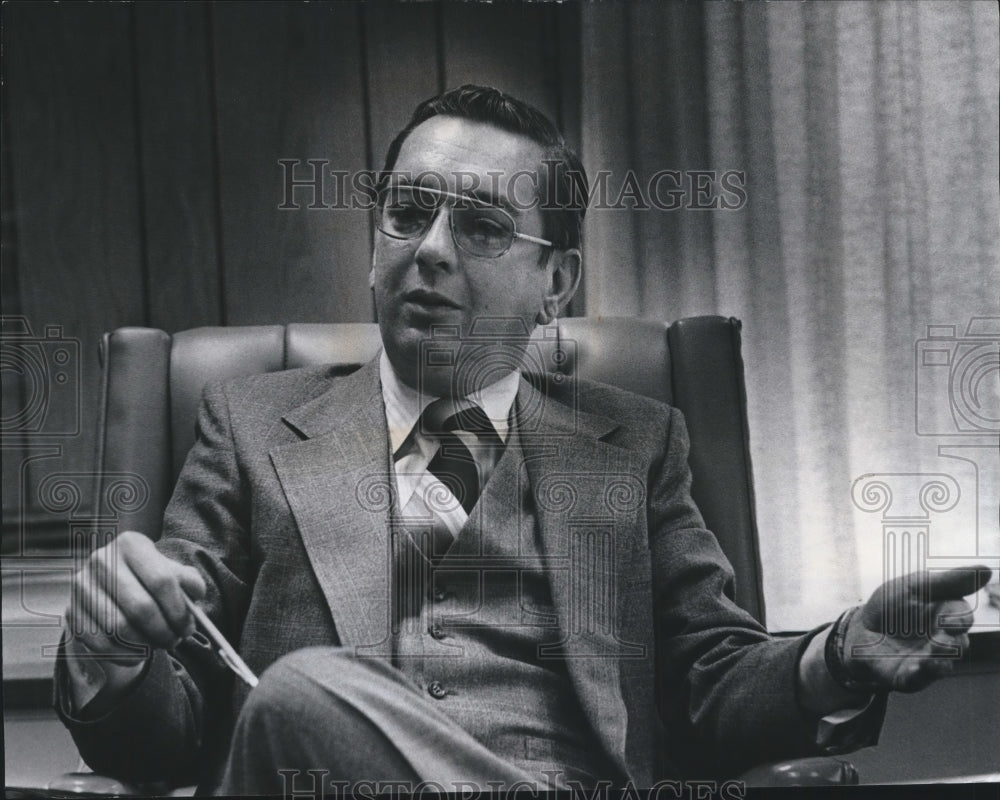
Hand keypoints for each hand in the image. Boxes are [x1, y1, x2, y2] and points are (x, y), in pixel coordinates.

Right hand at [65, 530, 206, 665]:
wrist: (111, 582)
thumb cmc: (148, 576)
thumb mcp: (170, 570)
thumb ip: (188, 580)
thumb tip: (196, 593)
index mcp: (131, 544)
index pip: (161, 581)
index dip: (178, 610)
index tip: (189, 627)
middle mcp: (101, 560)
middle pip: (140, 607)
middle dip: (163, 631)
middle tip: (175, 641)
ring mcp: (82, 586)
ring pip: (119, 628)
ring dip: (145, 644)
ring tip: (159, 644)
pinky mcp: (72, 610)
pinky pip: (99, 643)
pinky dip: (123, 654)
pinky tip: (138, 653)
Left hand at [836, 565, 991, 692]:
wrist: (859, 629)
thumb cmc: (892, 605)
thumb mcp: (915, 586)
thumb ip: (949, 581)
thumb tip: (987, 570)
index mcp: (947, 616)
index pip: (962, 617)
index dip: (959, 618)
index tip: (950, 619)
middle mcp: (943, 642)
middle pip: (958, 644)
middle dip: (952, 641)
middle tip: (943, 636)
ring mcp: (928, 661)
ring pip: (943, 665)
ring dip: (939, 659)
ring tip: (932, 653)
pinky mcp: (909, 677)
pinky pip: (918, 680)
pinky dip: (918, 674)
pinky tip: (914, 667)